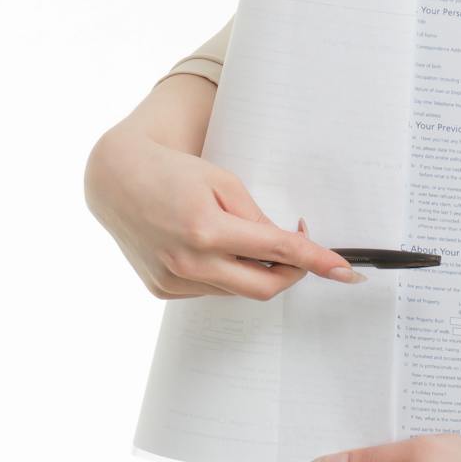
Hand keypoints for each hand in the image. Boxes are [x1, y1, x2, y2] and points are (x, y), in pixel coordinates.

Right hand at [84, 125, 364, 299]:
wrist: (117, 179)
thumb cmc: (172, 172)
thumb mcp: (223, 182)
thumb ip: (256, 219)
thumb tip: (285, 249)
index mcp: (207, 229)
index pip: (277, 251)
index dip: (316, 260)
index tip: (344, 270)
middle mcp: (189, 262)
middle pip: (264, 287)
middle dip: (291, 273)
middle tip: (298, 249)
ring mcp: (174, 280)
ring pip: (236, 289)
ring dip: (251, 269)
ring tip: (234, 234)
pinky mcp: (163, 290)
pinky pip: (210, 289)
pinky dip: (222, 272)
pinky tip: (206, 245)